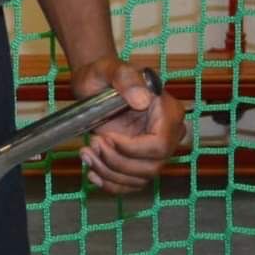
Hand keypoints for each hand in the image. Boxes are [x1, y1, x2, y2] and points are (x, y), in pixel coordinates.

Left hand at [73, 57, 186, 193]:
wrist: (94, 85)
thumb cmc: (104, 74)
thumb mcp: (110, 68)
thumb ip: (126, 79)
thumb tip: (142, 100)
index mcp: (169, 112)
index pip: (160, 145)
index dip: (132, 149)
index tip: (107, 137)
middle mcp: (168, 135)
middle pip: (151, 167)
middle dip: (116, 161)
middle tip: (92, 143)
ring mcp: (155, 152)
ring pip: (139, 180)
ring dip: (108, 172)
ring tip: (86, 153)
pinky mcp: (141, 163)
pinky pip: (131, 185)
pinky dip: (110, 184)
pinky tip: (92, 171)